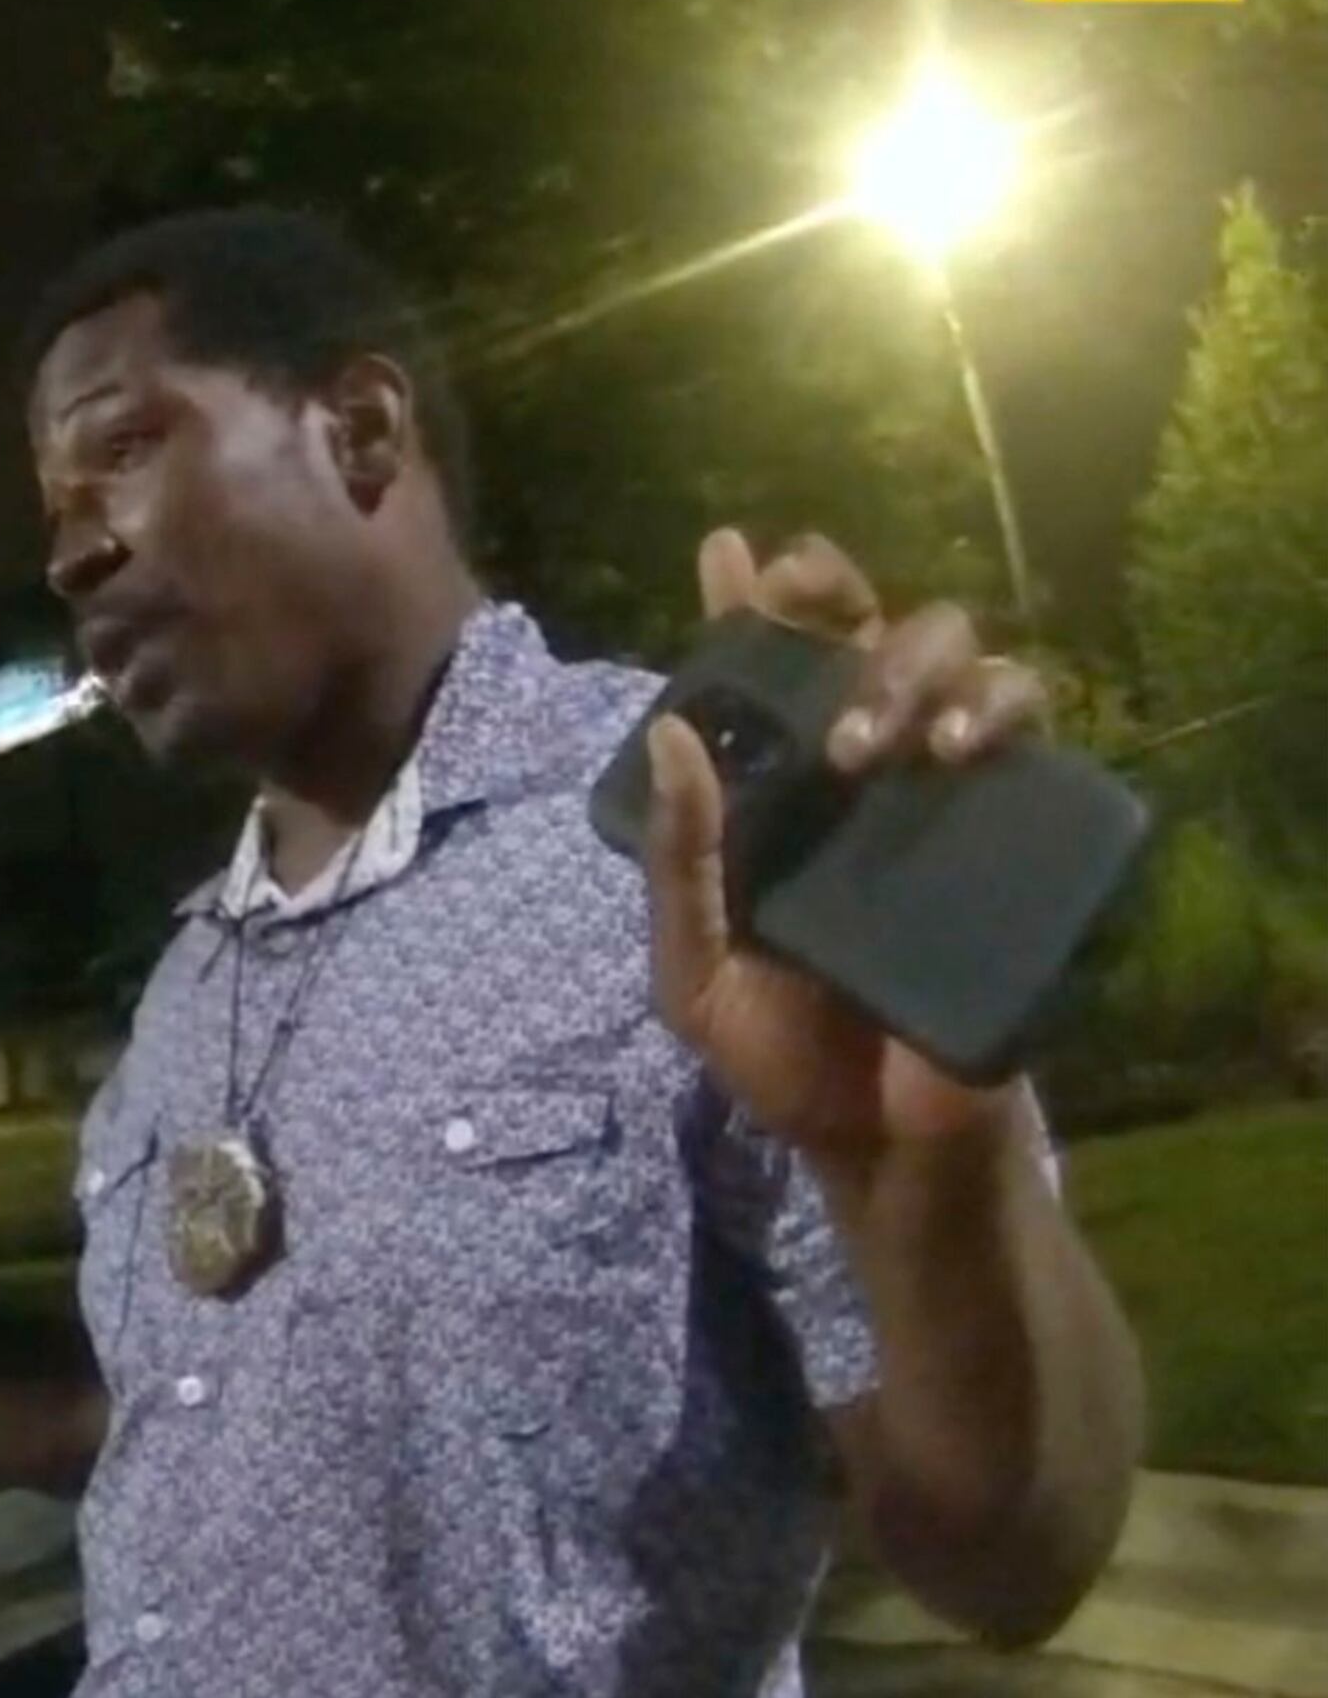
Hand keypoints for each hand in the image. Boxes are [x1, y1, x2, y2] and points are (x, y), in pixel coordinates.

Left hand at [643, 529, 1050, 1165]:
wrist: (883, 1145)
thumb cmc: (781, 1056)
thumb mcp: (695, 970)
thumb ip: (677, 863)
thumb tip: (670, 735)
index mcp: (773, 793)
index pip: (758, 672)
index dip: (745, 602)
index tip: (726, 552)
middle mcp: (858, 773)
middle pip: (865, 631)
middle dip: (833, 609)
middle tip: (805, 635)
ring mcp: (941, 793)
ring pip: (959, 655)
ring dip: (913, 667)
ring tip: (875, 746)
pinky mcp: (1013, 828)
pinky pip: (1028, 729)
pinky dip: (998, 711)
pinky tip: (958, 749)